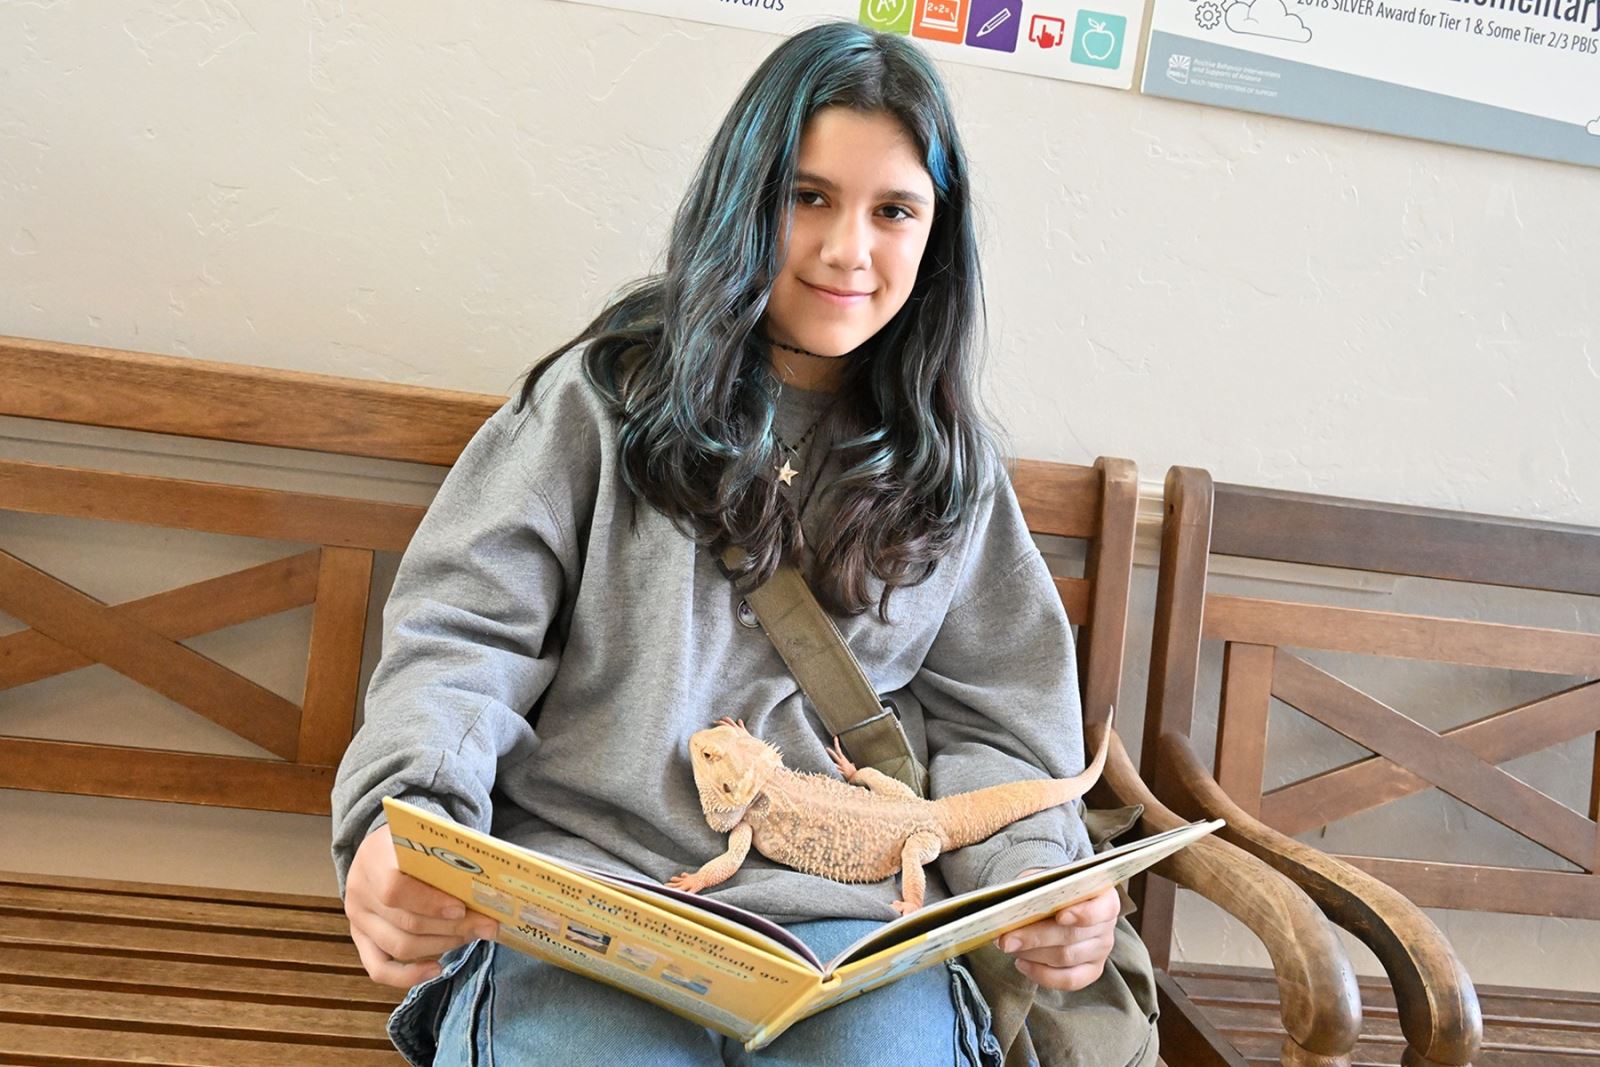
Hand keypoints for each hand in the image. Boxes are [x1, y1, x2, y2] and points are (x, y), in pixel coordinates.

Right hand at [344, 824, 500, 987]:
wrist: (383, 848)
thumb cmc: (413, 843)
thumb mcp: (426, 839)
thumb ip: (448, 860)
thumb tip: (488, 891)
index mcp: (374, 857)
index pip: (394, 888)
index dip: (430, 903)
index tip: (462, 909)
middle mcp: (359, 891)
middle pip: (406, 922)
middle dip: (452, 927)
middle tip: (486, 925)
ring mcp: (357, 919)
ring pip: (399, 946)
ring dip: (442, 944)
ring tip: (471, 935)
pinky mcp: (361, 940)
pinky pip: (379, 969)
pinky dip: (408, 976)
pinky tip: (437, 969)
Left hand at [995, 880, 1119, 990]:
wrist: (1057, 903)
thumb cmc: (1051, 890)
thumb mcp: (1044, 880)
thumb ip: (1034, 889)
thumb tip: (1012, 908)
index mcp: (1103, 896)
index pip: (1102, 908)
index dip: (1083, 913)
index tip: (1060, 915)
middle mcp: (1107, 924)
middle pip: (1072, 935)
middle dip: (1035, 937)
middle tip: (1007, 939)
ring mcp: (1101, 950)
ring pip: (1066, 958)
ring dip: (1033, 954)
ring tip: (1009, 947)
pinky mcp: (1092, 970)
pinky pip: (1069, 980)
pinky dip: (1043, 975)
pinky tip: (1022, 964)